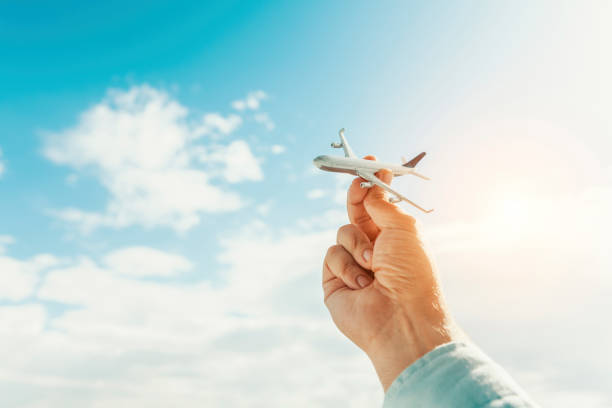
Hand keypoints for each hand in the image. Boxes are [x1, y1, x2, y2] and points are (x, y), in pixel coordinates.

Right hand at [322, 156, 459, 389]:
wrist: (401, 317)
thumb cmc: (412, 273)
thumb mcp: (404, 229)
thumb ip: (382, 204)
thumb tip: (370, 190)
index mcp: (394, 238)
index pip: (378, 206)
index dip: (373, 185)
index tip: (372, 163)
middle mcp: (373, 249)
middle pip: (355, 213)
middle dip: (356, 197)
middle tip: (357, 180)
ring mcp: (352, 264)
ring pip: (341, 232)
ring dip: (357, 244)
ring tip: (373, 266)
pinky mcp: (334, 280)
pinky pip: (331, 255)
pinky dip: (346, 266)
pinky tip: (361, 284)